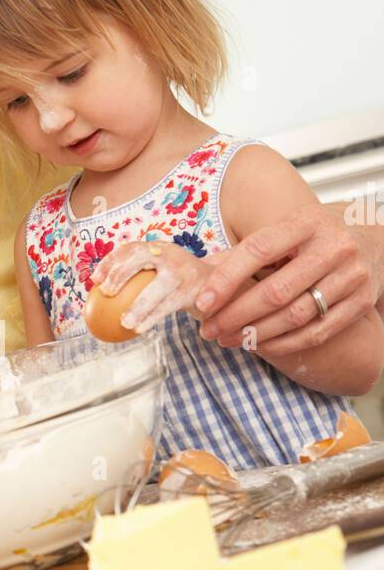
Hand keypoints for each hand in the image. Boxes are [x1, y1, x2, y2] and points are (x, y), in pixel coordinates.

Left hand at [91, 241, 224, 334]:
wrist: (217, 286)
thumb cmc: (177, 281)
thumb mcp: (159, 271)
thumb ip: (137, 274)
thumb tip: (98, 290)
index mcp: (158, 248)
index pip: (130, 248)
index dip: (110, 261)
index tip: (95, 279)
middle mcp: (170, 255)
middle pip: (141, 256)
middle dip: (121, 272)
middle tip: (107, 292)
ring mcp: (183, 272)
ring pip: (157, 288)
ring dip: (138, 306)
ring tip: (123, 322)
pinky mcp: (193, 291)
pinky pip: (168, 306)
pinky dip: (151, 318)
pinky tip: (138, 329)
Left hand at [192, 205, 380, 353]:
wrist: (377, 237)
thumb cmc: (321, 233)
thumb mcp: (289, 227)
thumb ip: (250, 249)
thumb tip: (203, 271)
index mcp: (306, 223)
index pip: (259, 250)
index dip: (227, 278)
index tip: (203, 302)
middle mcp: (332, 248)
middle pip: (277, 291)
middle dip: (236, 315)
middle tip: (209, 330)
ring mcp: (351, 277)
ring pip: (296, 316)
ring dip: (256, 334)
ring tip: (229, 340)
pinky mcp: (361, 302)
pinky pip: (317, 332)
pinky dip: (285, 344)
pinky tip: (261, 346)